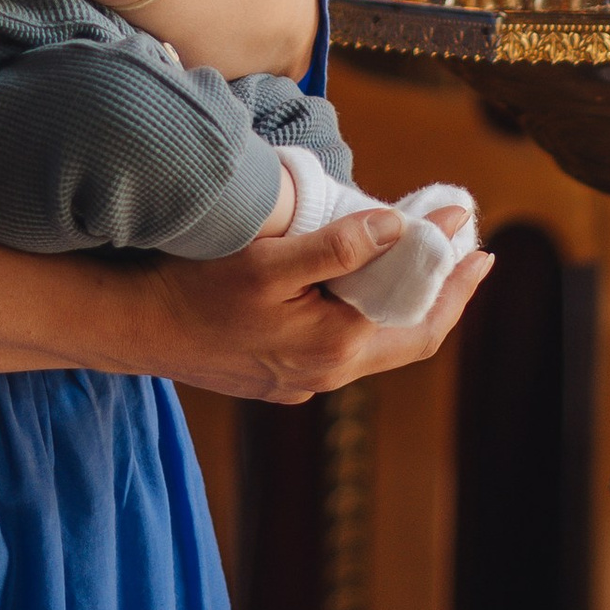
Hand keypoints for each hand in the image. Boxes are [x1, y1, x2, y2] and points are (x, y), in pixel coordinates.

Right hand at [145, 216, 489, 401]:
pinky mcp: (279, 378)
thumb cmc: (193, 288)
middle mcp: (326, 375)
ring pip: (375, 343)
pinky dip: (368, 313)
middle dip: (442, 291)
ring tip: (421, 260)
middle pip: (407, 337)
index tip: (475, 235)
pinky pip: (344, 345)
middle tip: (466, 248)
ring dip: (404, 303)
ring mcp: (302, 381)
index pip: (421, 319)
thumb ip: (338, 247)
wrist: (133, 329)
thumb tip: (400, 228)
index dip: (455, 278)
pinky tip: (359, 287)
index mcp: (335, 347)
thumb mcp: (267, 259)